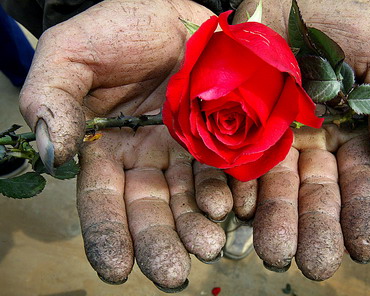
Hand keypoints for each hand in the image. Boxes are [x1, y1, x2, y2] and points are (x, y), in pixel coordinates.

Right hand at [18, 0, 227, 290]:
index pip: (104, 199)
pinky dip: (233, 192)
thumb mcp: (71, 52)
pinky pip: (229, 170)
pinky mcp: (224, 138)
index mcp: (108, 145)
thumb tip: (51, 152)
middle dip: (160, 242)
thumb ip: (53, 98)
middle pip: (152, 208)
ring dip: (199, 224)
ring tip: (209, 244)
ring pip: (192, 197)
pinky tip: (237, 208)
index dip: (108, 234)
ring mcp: (188, 150)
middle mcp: (149, 157)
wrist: (175, 14)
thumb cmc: (121, 27)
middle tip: (173, 274)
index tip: (116, 271)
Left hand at [220, 0, 369, 279]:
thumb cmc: (328, 11)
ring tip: (275, 252)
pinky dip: (233, 190)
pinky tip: (237, 212)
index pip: (357, 180)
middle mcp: (306, 142)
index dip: (361, 213)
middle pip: (312, 194)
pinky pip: (229, 165)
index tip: (363, 248)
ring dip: (274, 222)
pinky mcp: (227, 129)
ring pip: (271, 189)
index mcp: (346, 129)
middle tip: (312, 264)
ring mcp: (265, 138)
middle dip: (314, 229)